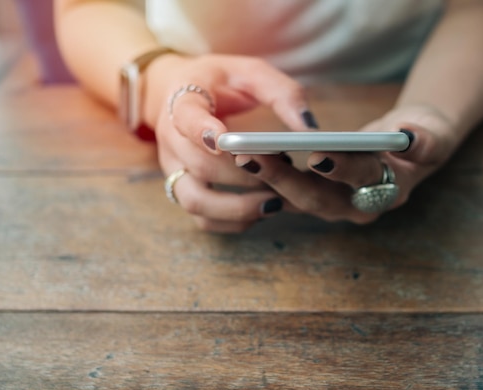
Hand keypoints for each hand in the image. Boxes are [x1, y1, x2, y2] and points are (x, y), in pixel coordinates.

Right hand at [146, 53, 316, 232]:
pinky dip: (233, 222)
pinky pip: (203, 219)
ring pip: (196, 201)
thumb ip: (283, 95)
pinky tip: (262, 212)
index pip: (185, 117)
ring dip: (237, 208)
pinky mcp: (183, 190)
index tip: (222, 140)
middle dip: (243, 175)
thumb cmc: (223, 82)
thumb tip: (311, 130)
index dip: (202, 131)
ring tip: (275, 202)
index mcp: (183, 100)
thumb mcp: (252, 73)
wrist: (180, 94)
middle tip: (281, 174)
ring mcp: (174, 169)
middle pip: (200, 166)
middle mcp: (171, 139)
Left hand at [234, 104, 459, 223]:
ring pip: (296, 197)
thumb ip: (426, 139)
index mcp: (388, 193)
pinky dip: (266, 178)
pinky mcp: (317, 197)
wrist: (409, 146)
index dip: (340, 169)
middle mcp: (358, 206)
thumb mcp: (433, 134)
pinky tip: (243, 160)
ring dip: (267, 177)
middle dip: (284, 177)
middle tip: (252, 156)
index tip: (315, 155)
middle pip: (318, 197)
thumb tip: (408, 135)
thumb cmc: (422, 136)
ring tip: (239, 154)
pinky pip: (288, 192)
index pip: (361, 181)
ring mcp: (335, 205)